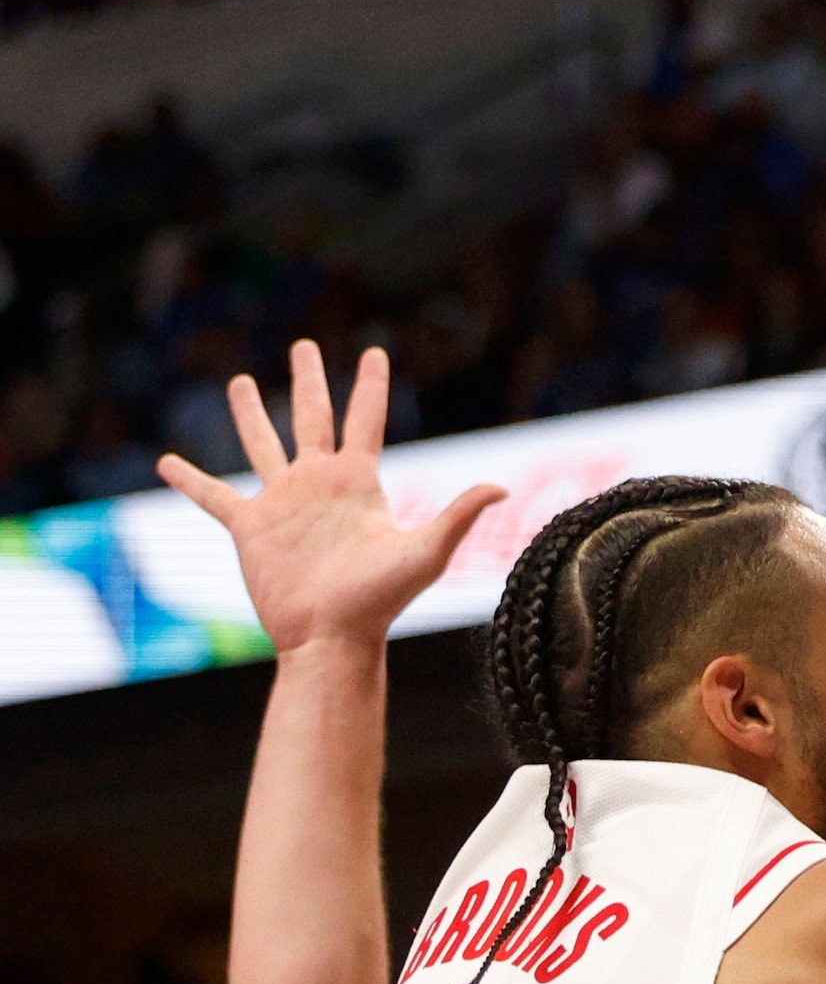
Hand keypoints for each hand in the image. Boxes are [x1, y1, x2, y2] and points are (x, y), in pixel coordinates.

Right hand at [157, 341, 503, 655]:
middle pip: (313, 417)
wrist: (332, 637)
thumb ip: (458, 515)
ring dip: (251, 413)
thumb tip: (501, 487)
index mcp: (358, 482)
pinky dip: (189, 479)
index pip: (365, 420)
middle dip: (309, 381)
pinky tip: (166, 462)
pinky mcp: (249, 528)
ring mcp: (283, 504)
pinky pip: (212, 497)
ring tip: (241, 382)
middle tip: (303, 346)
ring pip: (262, 444)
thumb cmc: (380, 600)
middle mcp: (319, 484)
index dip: (370, 385)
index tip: (374, 351)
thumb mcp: (426, 553)